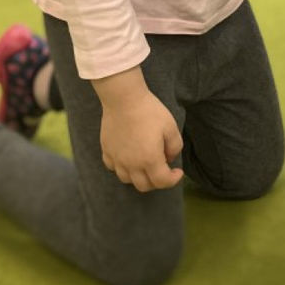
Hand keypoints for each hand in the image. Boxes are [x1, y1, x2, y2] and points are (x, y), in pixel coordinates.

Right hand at [93, 69, 183, 191]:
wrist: (123, 98)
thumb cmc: (149, 111)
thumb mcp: (171, 127)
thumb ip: (175, 147)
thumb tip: (169, 158)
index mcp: (150, 160)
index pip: (162, 182)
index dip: (173, 179)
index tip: (177, 171)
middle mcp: (131, 164)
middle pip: (144, 186)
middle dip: (156, 181)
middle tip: (162, 168)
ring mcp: (116, 159)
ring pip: (127, 179)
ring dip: (138, 176)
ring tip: (145, 164)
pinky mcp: (106, 151)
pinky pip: (113, 167)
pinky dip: (122, 167)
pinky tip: (128, 157)